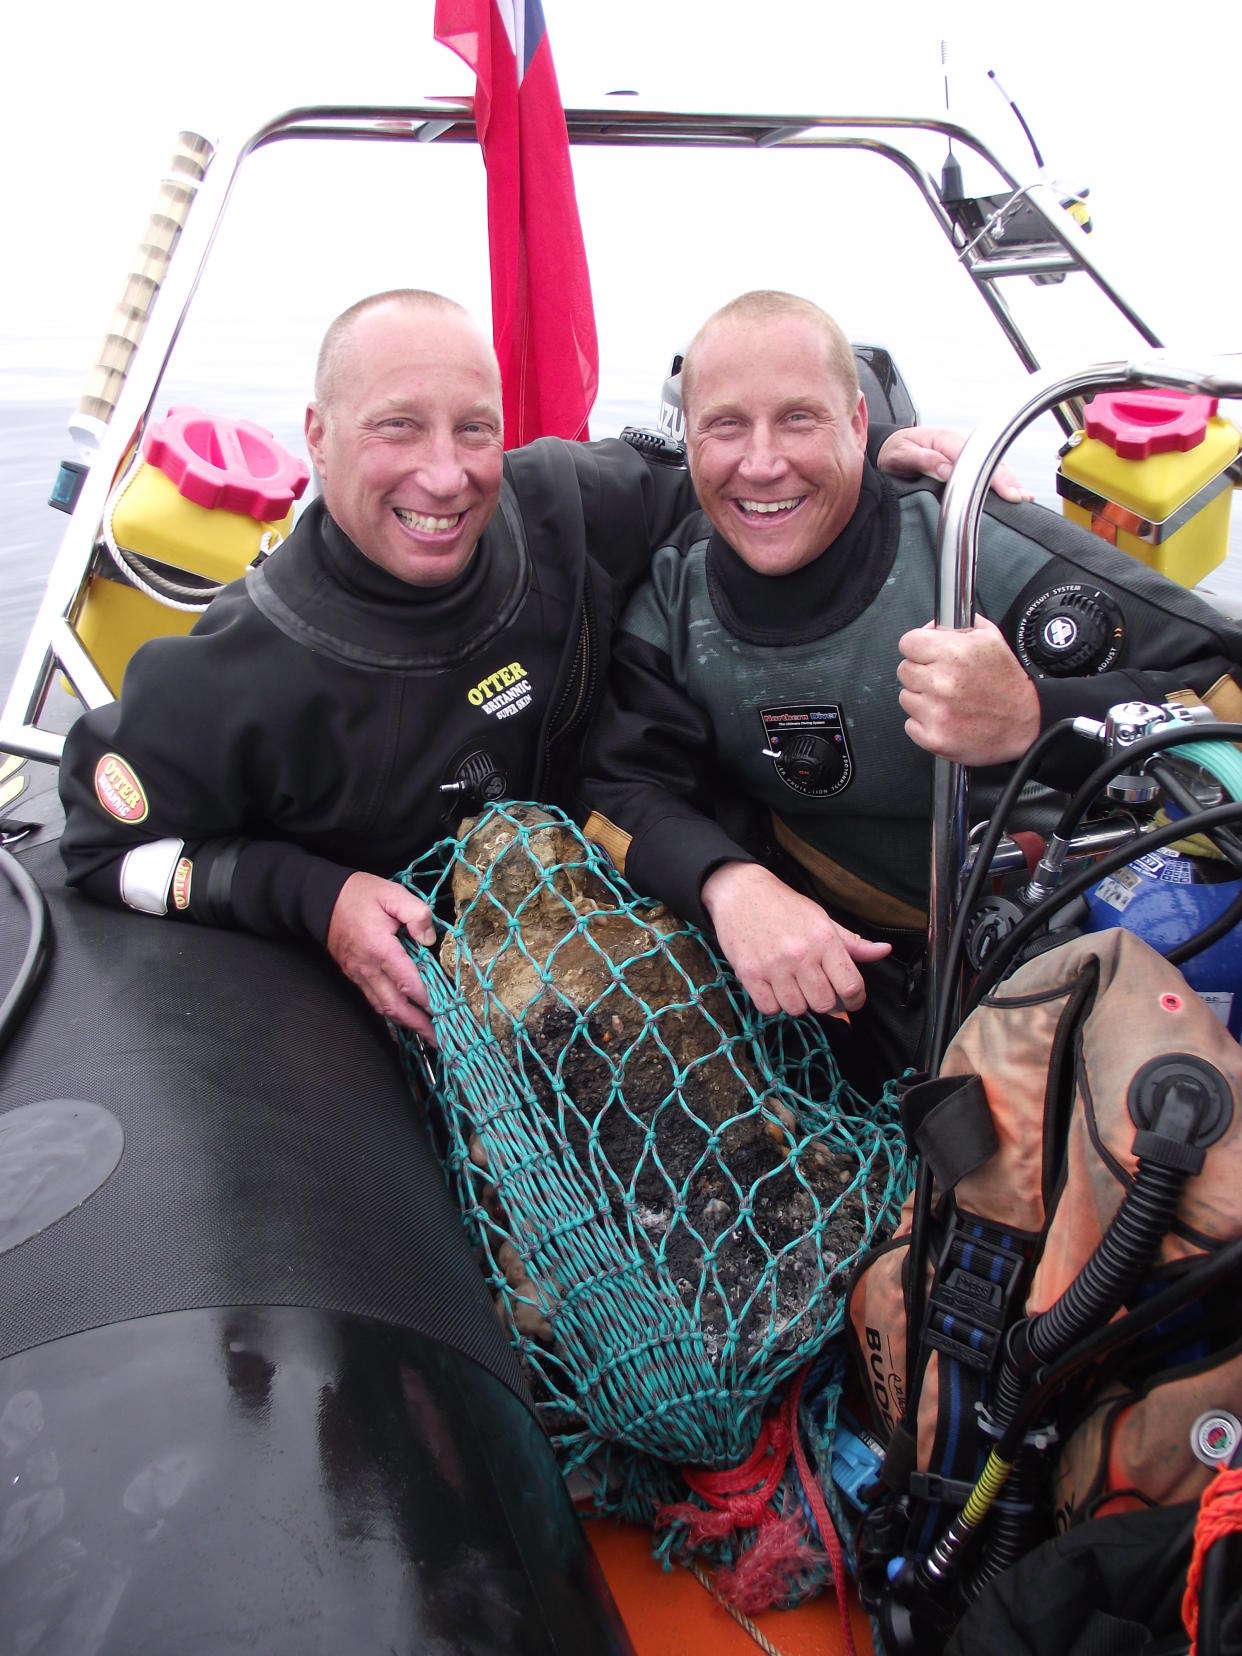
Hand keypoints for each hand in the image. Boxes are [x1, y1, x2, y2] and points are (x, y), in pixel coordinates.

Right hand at [326, 871, 437, 1038]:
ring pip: (383, 1008)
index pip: (408, 983)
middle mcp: (368, 968)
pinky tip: (406, 1016)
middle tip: (440, 1037)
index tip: (448, 1011)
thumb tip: (429, 939)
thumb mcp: (392, 894)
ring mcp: (359, 975)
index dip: (428, 1000)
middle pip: (395, 1006)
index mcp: (380, 949)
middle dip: (419, 1024)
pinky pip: (374, 1000)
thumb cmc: (360, 895)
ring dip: (406, 1023)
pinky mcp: (355, 975)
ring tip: (428, 1033)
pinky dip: (392, 1013)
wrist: (323, 900)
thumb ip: (416, 913)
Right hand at [701, 861, 889, 1016]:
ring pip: (796, 1009)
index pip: (851, 986)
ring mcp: (773, 966)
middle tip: (817, 990)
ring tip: (792, 985)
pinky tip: (774, 987)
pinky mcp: (749, 974)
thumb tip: (885, 951)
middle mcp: (801, 955)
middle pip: (824, 1004)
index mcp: (824, 940)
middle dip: (825, 1002)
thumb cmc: (785, 907)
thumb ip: (854, 943)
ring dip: (797, 1002)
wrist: (741, 892)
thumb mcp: (823, 919)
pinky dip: (773, 1003)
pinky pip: (769, 1008)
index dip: (855, 1000)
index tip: (850, 1001)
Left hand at [877, 425, 1032, 503]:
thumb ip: (923, 460)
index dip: (991, 476)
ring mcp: (962, 454)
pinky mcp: (962, 464)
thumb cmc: (893, 451)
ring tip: (1024, 498)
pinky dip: (1000, 481)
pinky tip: (1013, 492)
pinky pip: (985, 471)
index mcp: (945, 441)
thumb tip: (946, 469)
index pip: (975, 458)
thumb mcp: (901, 455)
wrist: (887, 448)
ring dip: (1008, 481)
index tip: (1004, 491)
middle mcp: (958, 445)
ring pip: (991, 466)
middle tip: (1020, 498)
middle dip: (1006, 480)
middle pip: (988, 461)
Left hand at [897, 617, 1040, 763]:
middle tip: (943, 680)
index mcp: (954, 654)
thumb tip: (934, 625)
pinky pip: (910, 724)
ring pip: (906, 698)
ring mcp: (936, 713)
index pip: (908, 642)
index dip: (918, 647)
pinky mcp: (933, 738)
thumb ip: (960, 626)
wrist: (1025, 725)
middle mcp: (942, 683)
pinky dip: (925, 722)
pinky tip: (946, 717)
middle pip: (904, 670)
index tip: (926, 654)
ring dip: (922, 698)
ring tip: (949, 700)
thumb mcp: (991, 640)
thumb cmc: (1008, 685)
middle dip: (921, 672)